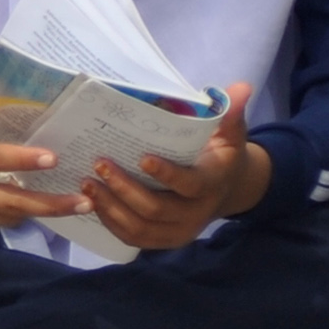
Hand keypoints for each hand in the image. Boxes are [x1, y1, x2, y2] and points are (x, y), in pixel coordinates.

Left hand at [80, 81, 266, 248]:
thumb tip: (240, 87)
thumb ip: (230, 112)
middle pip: (156, 209)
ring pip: (140, 227)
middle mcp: (196, 213)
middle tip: (99, 165)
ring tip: (88, 182)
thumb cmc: (221, 155)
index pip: (189, 185)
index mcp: (212, 184)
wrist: (227, 190)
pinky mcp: (163, 241)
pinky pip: (132, 238)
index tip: (141, 158)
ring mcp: (179, 231)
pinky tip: (93, 202)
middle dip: (124, 189)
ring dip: (110, 207)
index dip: (166, 175)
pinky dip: (110, 222)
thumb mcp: (230, 133)